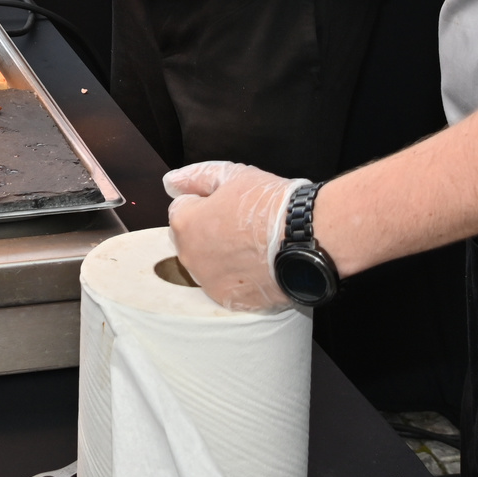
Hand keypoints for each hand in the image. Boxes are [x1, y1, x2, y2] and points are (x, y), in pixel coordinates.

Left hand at [164, 161, 297, 312]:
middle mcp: (190, 258)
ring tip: (254, 245)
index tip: (229, 203)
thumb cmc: (270, 204)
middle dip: (208, 230)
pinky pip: (227, 285)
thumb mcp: (232, 175)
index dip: (206, 201)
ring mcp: (209, 282)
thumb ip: (195, 177)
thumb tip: (171, 182)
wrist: (306, 238)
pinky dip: (238, 277)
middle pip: (191, 239)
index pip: (182, 209)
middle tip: (243, 223)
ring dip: (222, 255)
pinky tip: (259, 264)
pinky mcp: (231, 300)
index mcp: (185, 224)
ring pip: (208, 264)